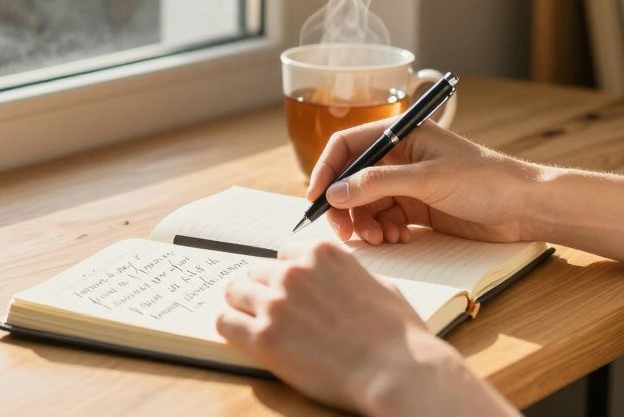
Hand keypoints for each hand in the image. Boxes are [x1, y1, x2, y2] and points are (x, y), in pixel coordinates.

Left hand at [217, 241, 503, 415]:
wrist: (397, 371)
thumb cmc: (399, 335)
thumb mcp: (380, 286)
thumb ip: (350, 276)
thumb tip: (343, 281)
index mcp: (322, 253)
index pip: (285, 254)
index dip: (288, 275)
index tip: (289, 290)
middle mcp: (294, 271)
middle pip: (257, 271)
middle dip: (264, 290)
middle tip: (273, 312)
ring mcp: (276, 303)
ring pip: (235, 292)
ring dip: (243, 306)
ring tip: (253, 323)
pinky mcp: (263, 337)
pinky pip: (225, 322)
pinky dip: (230, 327)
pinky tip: (241, 335)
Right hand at [307, 120, 541, 245]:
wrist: (527, 208)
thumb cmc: (486, 181)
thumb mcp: (429, 180)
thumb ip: (379, 184)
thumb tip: (335, 193)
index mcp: (403, 135)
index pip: (348, 145)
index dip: (327, 169)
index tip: (315, 198)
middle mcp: (401, 157)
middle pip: (353, 179)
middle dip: (345, 205)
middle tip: (344, 232)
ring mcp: (409, 184)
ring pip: (366, 204)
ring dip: (364, 223)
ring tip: (378, 239)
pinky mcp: (418, 209)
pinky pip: (385, 219)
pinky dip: (383, 231)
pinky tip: (395, 239)